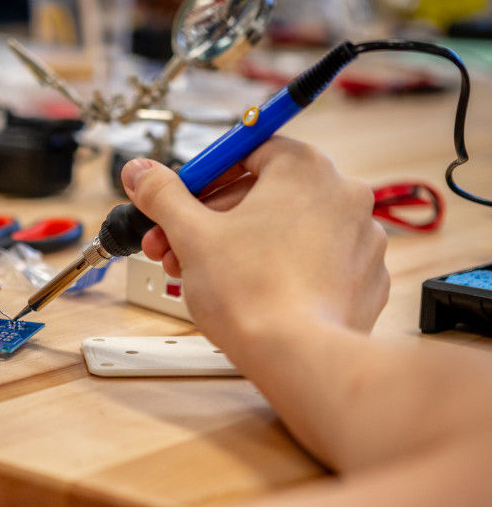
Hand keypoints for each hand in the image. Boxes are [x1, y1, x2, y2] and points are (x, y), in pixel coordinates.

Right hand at [122, 137, 388, 354]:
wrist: (297, 355)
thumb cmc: (249, 292)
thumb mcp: (190, 234)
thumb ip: (163, 195)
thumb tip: (140, 172)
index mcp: (304, 168)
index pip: (247, 151)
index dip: (205, 178)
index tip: (180, 201)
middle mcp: (343, 193)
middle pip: (265, 192)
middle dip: (213, 219)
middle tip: (176, 244)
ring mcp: (361, 237)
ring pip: (288, 229)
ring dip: (243, 244)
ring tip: (205, 275)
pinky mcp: (365, 278)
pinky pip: (315, 261)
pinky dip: (283, 270)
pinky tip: (254, 292)